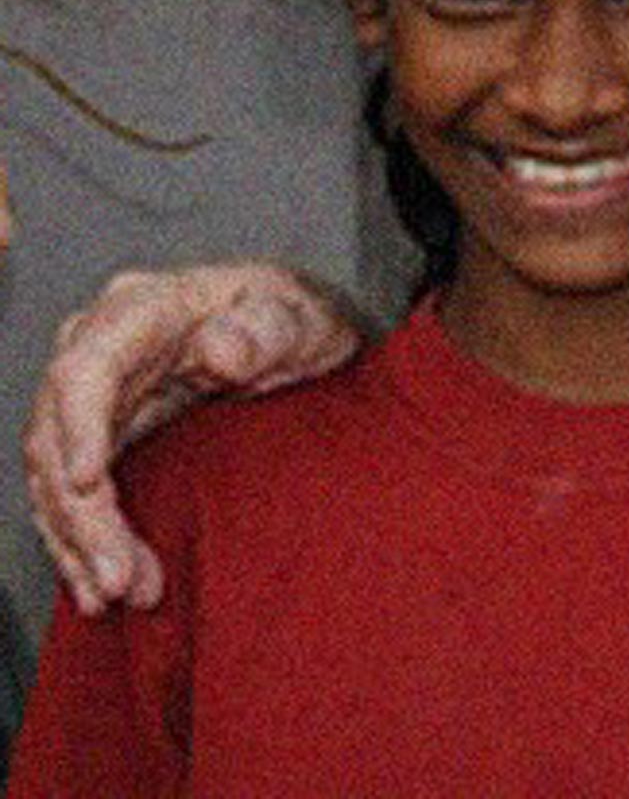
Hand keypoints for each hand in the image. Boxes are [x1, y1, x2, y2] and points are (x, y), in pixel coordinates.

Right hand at [20, 262, 362, 614]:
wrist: (298, 338)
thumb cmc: (298, 320)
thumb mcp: (300, 319)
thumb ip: (267, 330)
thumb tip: (221, 349)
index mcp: (144, 308)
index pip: (88, 368)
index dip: (78, 426)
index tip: (87, 485)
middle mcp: (101, 347)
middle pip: (58, 434)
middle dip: (81, 514)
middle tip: (119, 578)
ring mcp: (95, 392)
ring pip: (54, 474)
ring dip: (79, 541)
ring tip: (116, 594)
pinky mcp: (102, 433)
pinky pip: (69, 492)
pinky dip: (80, 541)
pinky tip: (98, 587)